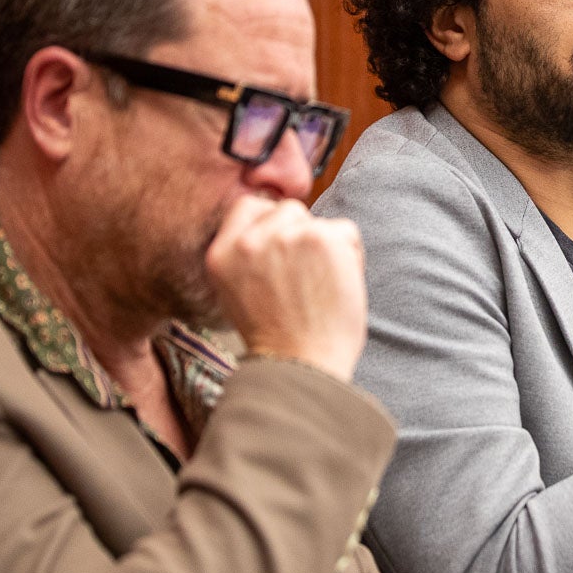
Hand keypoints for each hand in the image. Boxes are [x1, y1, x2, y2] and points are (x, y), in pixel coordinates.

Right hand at [205, 195, 367, 381]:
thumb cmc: (279, 338)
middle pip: (289, 210)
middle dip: (303, 234)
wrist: (302, 365)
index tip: (286, 245)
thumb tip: (277, 228)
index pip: (248, 206)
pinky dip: (351, 255)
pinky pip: (346, 231)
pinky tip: (338, 285)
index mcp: (222, 253)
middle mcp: (250, 240)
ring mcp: (286, 237)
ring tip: (321, 286)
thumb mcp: (238, 292)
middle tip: (306, 276)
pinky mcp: (322, 239)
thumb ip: (249, 256)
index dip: (273, 221)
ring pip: (319, 221)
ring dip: (328, 246)